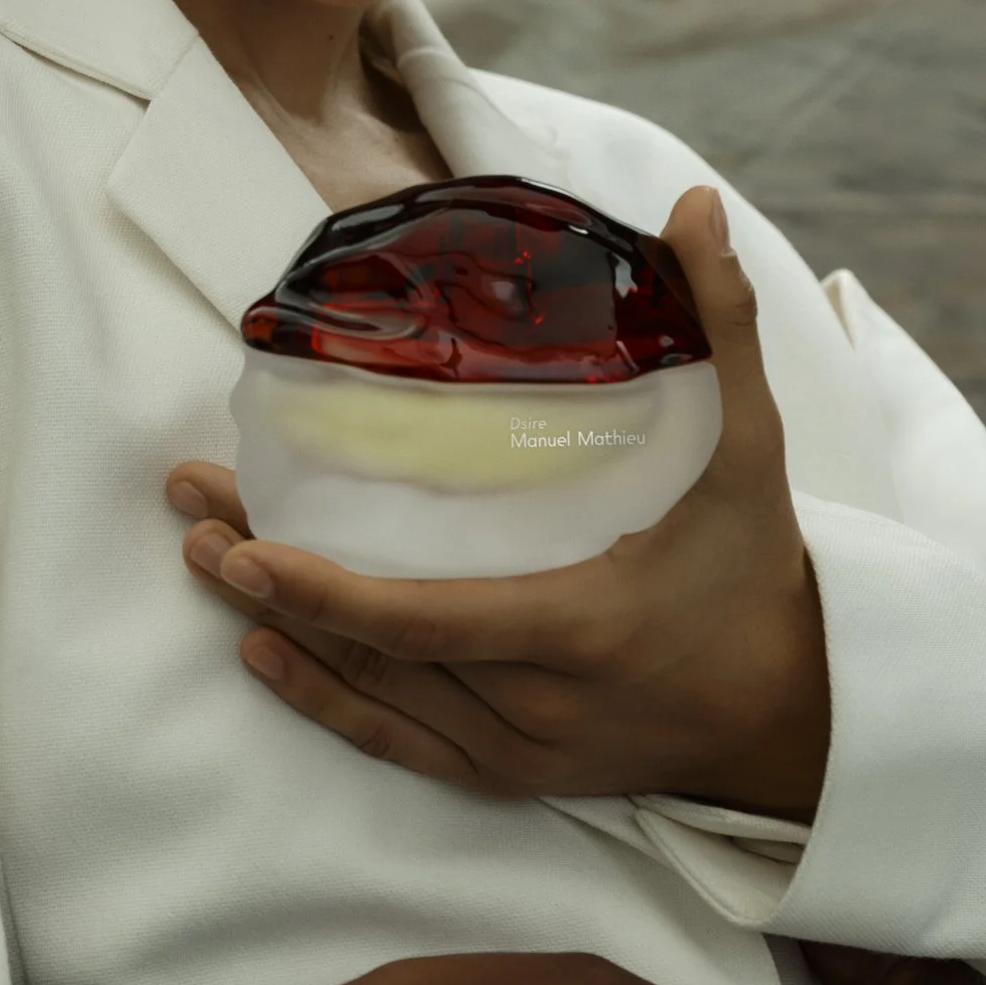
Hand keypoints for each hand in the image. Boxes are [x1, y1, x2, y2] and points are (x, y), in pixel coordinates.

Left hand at [174, 186, 828, 815]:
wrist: (797, 719)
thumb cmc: (762, 578)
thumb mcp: (754, 455)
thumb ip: (723, 330)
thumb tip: (695, 207)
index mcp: (580, 630)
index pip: (426, 624)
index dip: (326, 593)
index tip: (245, 544)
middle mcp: (537, 707)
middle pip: (375, 649)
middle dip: (267, 580)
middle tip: (188, 507)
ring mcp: (519, 751)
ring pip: (375, 698)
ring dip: (279, 629)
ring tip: (200, 556)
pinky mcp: (512, 776)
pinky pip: (400, 746)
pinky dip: (327, 704)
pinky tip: (261, 651)